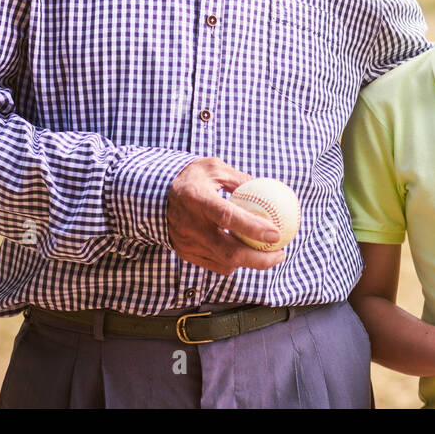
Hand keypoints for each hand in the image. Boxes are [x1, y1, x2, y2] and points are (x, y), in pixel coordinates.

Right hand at [166, 157, 286, 274]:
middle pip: (229, 252)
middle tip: (280, 253)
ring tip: (269, 255)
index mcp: (197, 199)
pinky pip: (216, 266)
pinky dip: (235, 263)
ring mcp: (187, 243)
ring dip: (251, 263)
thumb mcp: (215, 168)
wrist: (154, 195)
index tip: (276, 233)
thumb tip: (269, 189)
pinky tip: (247, 254)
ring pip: (224, 264)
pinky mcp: (186, 254)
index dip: (253, 228)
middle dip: (260, 259)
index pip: (227, 217)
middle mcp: (191, 225)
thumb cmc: (191, 178)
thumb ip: (241, 179)